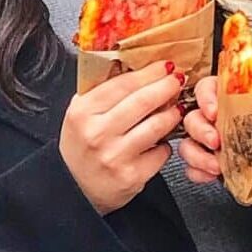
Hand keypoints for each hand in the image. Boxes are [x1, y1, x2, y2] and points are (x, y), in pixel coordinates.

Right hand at [60, 62, 184, 213]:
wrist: (73, 188)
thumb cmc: (81, 145)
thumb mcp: (81, 113)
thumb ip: (102, 89)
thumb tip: (133, 64)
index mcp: (82, 112)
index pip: (123, 84)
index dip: (149, 73)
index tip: (165, 66)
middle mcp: (97, 133)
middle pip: (142, 101)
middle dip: (166, 87)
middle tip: (177, 80)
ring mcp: (115, 156)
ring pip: (156, 126)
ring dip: (172, 113)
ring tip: (177, 107)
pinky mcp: (131, 176)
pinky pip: (160, 153)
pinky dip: (165, 144)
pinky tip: (163, 139)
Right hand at [180, 76, 251, 187]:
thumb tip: (245, 102)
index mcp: (227, 94)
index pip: (204, 89)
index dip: (204, 100)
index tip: (214, 112)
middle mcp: (216, 117)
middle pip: (191, 119)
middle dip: (200, 132)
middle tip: (216, 141)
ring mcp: (214, 142)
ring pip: (189, 146)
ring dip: (198, 156)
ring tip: (216, 165)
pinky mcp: (217, 164)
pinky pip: (196, 169)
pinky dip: (200, 173)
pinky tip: (213, 174)